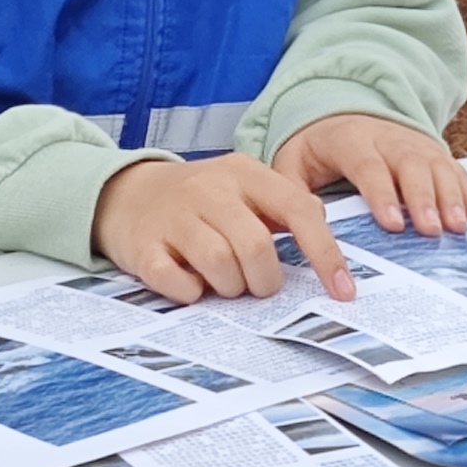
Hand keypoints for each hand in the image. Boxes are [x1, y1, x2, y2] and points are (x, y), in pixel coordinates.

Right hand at [92, 155, 353, 302]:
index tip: (342, 291)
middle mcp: (209, 189)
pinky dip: (191, 293)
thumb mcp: (243, 188)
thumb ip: (284, 207)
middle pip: (256, 247)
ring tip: (223, 283)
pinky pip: (178, 283)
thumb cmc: (200, 200)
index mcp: (243, 173)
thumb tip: (325, 239)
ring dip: (230, 288)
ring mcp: (174, 216)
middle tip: (256, 285)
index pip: (298, 209)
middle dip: (264, 280)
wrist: (124, 193)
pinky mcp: (143, 246)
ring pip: (220, 266)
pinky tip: (191, 284)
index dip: (325, 253)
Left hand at [273, 113, 466, 237]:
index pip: (369, 166)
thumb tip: (293, 223)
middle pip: (411, 165)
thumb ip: (291, 190)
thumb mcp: (292, 162)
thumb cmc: (317, 148)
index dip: (382, 194)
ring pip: (438, 167)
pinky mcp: (434, 154)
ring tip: (461, 228)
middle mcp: (389, 138)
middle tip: (432, 230)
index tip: (393, 223)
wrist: (341, 113)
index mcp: (351, 140)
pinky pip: (457, 173)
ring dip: (453, 198)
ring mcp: (415, 144)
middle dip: (424, 198)